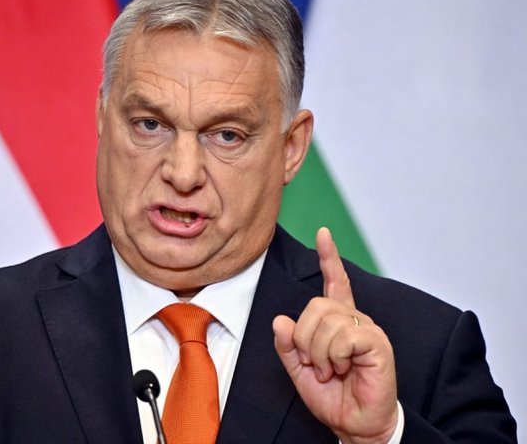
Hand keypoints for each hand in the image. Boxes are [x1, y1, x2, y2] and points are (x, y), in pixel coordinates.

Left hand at [273, 228, 397, 443]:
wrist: (354, 424)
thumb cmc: (332, 396)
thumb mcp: (298, 370)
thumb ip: (287, 345)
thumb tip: (281, 320)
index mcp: (337, 321)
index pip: (334, 282)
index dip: (328, 257)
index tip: (323, 233)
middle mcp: (354, 318)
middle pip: (316, 305)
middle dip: (304, 338)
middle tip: (314, 363)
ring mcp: (367, 328)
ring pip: (327, 320)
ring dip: (318, 352)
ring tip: (329, 369)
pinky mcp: (376, 342)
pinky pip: (344, 335)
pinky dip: (333, 356)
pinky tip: (341, 368)